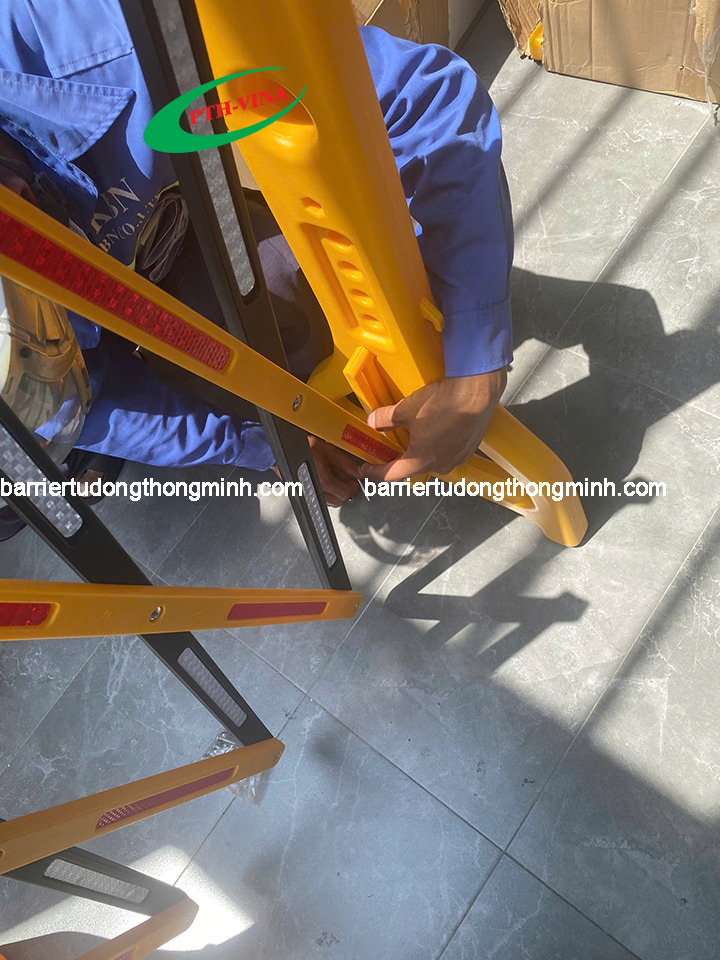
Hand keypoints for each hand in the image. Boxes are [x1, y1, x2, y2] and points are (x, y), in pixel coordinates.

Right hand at [273, 436, 363, 506]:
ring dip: (338, 493)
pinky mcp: (305, 494)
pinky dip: (329, 493)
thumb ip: (346, 463)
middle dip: (347, 490)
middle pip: (339, 500)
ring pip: (331, 502)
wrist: (283, 450)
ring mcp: (309, 493)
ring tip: (338, 479)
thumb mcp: (328, 450)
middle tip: (349, 480)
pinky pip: (322, 499)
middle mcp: (315, 490)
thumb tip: (359, 471)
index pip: (344, 492)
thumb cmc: (303, 447)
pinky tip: (328, 481)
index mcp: (322, 480)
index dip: (353, 486)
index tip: (356, 481)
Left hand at [363, 368, 506, 481]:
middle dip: (398, 459)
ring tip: (413, 435)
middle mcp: (439, 465)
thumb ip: (384, 419)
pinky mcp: (469, 448)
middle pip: (412, 467)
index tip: (366, 470)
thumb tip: (373, 421)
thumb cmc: (442, 404)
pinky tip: (436, 429)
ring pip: (431, 458)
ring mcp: (456, 458)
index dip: (375, 472)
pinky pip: (447, 451)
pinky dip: (438, 443)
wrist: (476, 393)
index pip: (391, 475)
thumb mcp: (404, 410)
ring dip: (420, 450)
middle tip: (387, 449)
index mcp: (420, 461)